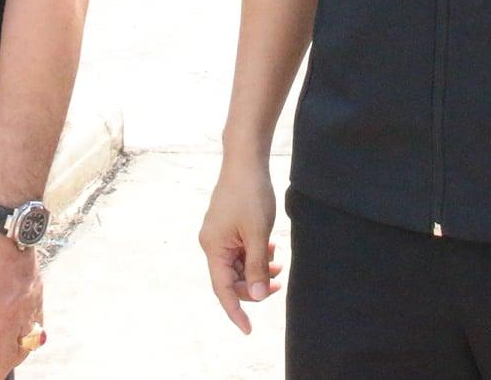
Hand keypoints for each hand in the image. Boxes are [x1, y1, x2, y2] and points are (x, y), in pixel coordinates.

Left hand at [0, 221, 40, 379]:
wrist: (3, 226)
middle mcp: (7, 318)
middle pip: (5, 361)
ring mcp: (26, 308)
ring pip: (24, 348)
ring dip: (12, 361)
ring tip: (2, 365)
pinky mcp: (38, 297)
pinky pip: (37, 329)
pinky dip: (29, 342)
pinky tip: (21, 342)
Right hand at [199, 157, 282, 333]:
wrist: (246, 160)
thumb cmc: (251, 194)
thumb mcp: (258, 233)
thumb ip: (256, 266)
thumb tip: (255, 294)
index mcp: (213, 247)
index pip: (223, 289)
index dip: (236, 311)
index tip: (248, 330)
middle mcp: (211, 244)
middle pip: (232, 279)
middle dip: (254, 284)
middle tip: (278, 280)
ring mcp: (219, 235)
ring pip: (238, 265)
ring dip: (258, 268)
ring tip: (277, 260)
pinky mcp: (227, 227)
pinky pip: (240, 251)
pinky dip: (255, 254)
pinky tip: (270, 246)